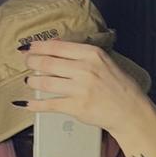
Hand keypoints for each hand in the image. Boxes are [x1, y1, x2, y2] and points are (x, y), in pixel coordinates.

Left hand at [15, 38, 150, 135]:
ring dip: (32, 81)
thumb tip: (54, 46)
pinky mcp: (77, 108)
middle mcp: (85, 69)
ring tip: (29, 81)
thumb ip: (80, 54)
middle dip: (32, 62)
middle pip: (48, 63)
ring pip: (46, 82)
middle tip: (26, 62)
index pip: (57, 47)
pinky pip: (50, 105)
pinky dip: (36, 105)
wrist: (130, 110)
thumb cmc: (118, 86)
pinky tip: (27, 104)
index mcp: (92, 54)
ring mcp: (80, 89)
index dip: (38, 46)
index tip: (28, 47)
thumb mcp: (103, 61)